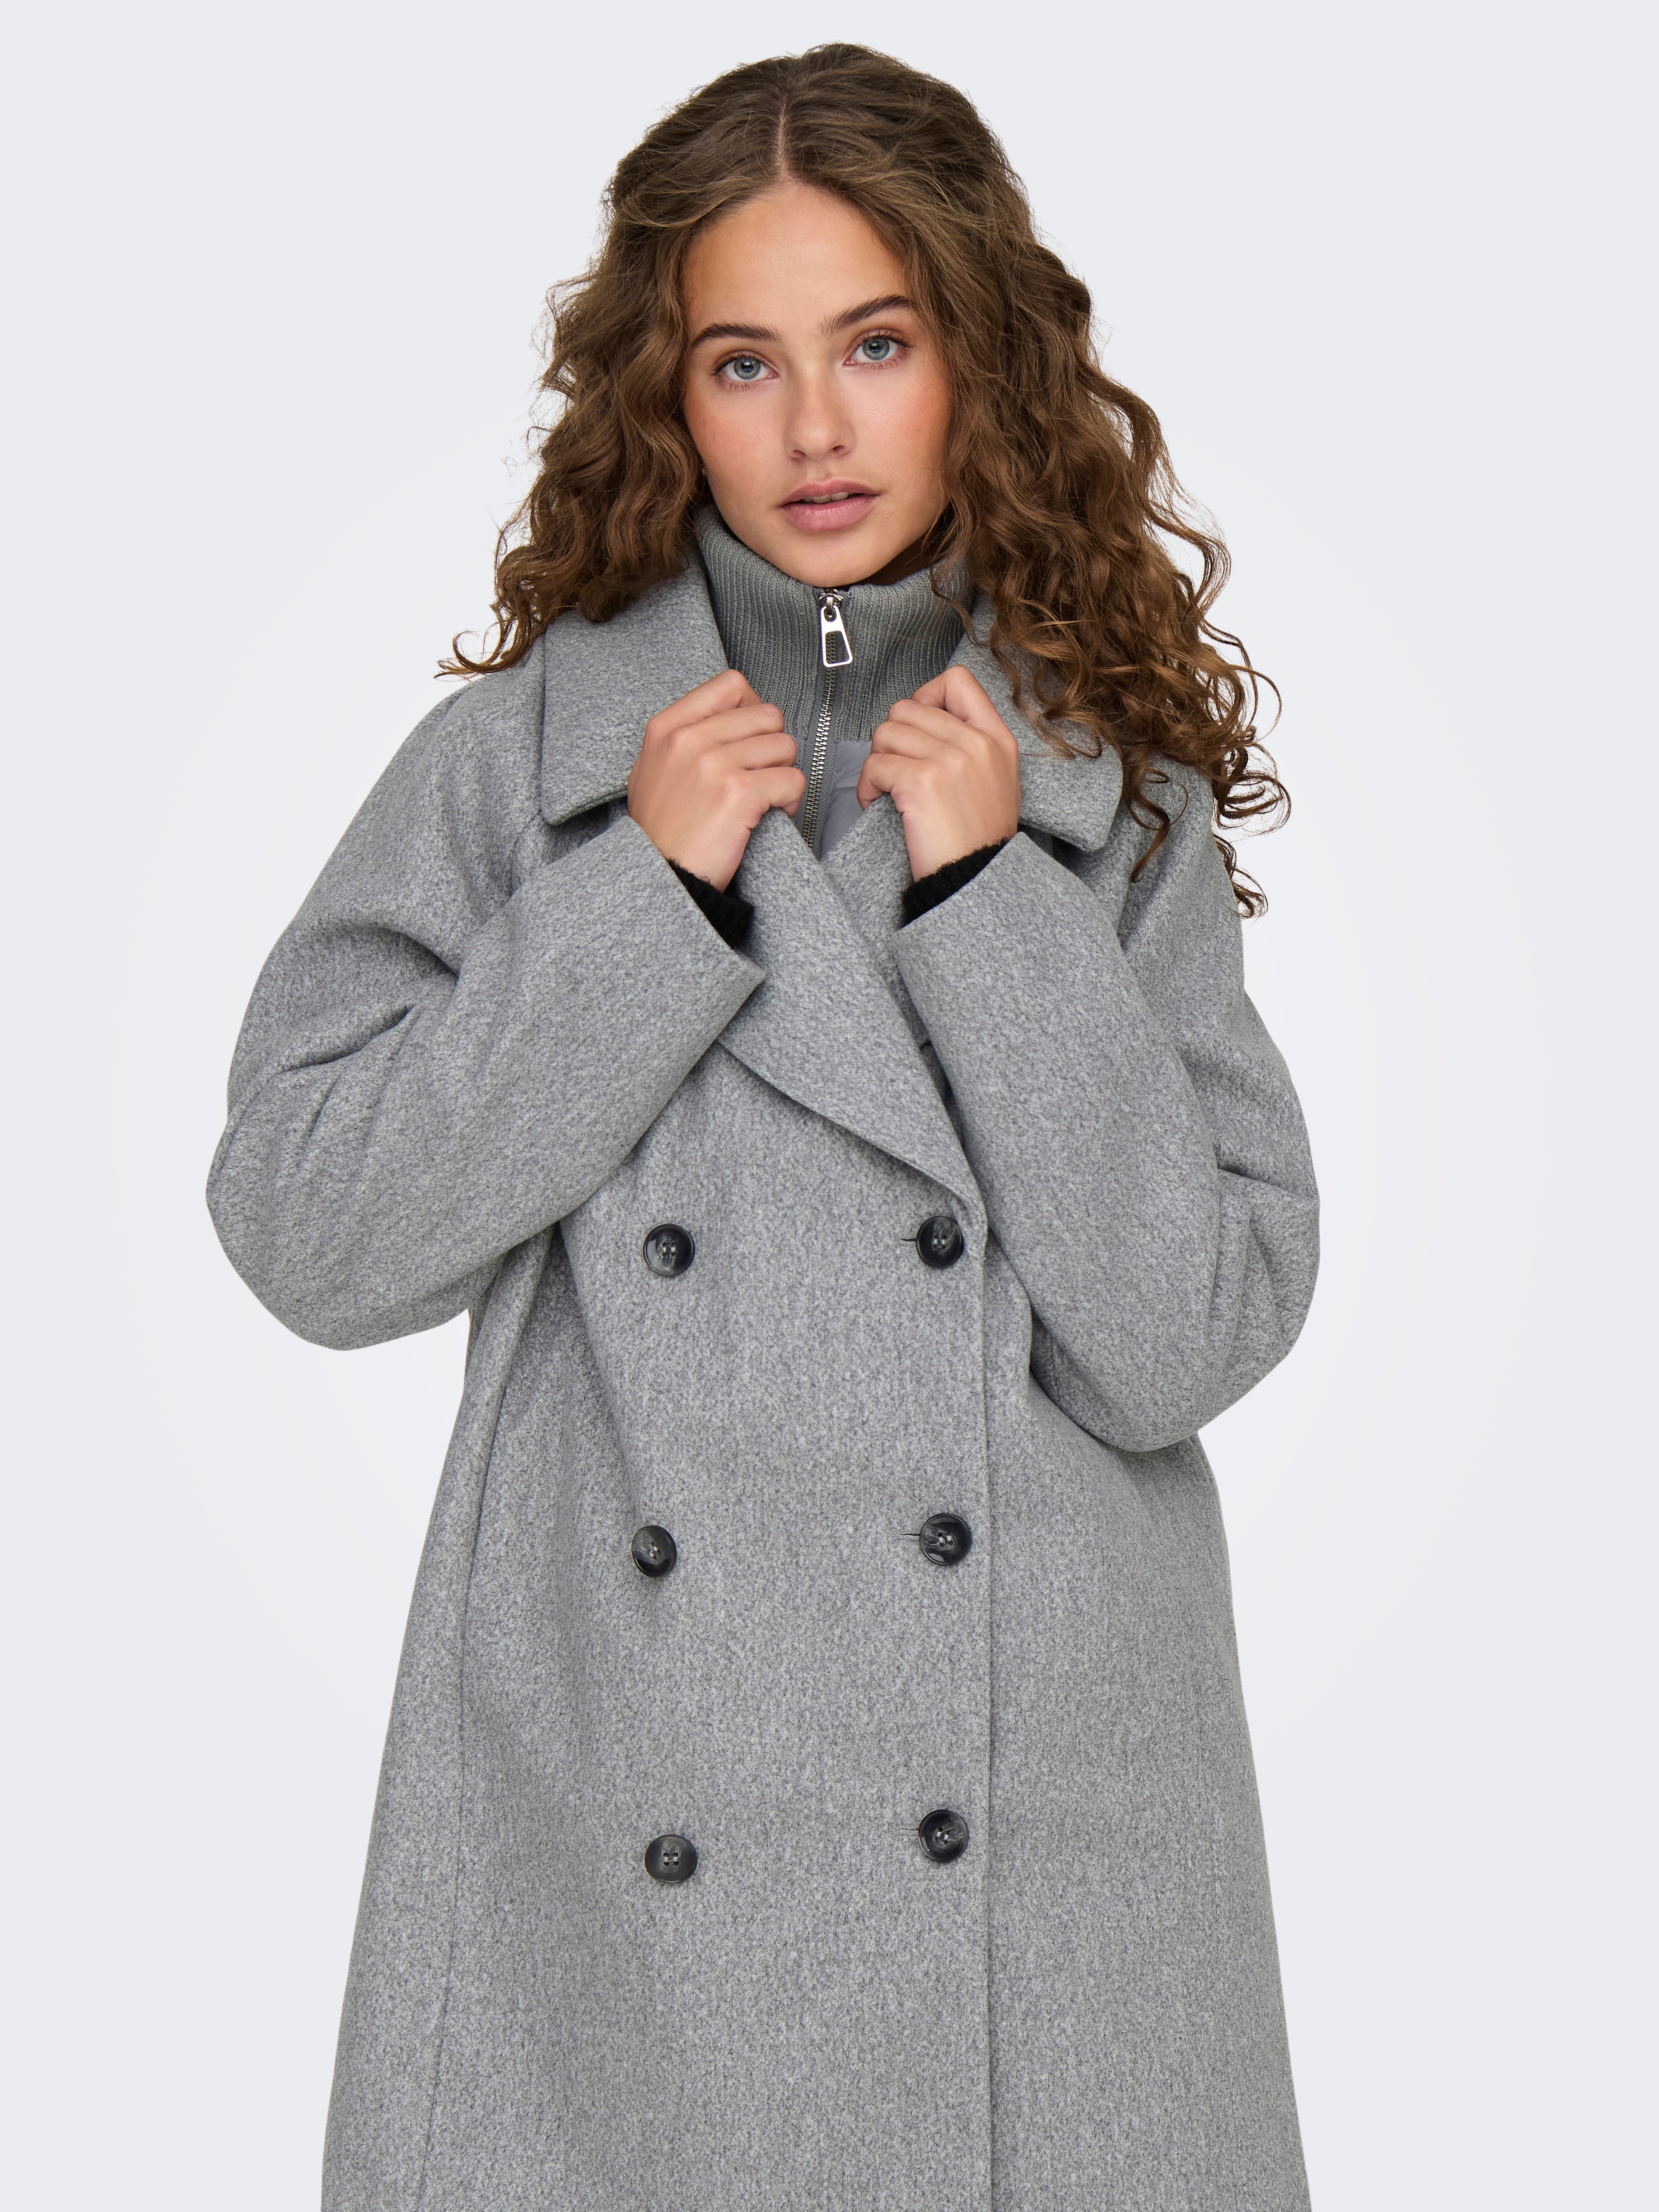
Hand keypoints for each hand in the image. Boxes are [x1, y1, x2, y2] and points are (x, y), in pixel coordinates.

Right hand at [627, 670, 804, 890]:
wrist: (663, 878)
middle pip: (767, 715)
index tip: (750, 736)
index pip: (731, 685)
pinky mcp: (740, 794)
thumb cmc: (660, 832)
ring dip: (783, 773)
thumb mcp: (652, 770)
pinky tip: (771, 813)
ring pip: (784, 746)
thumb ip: (682, 737)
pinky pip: (792, 780)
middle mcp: (690, 740)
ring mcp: (714, 765)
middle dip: (772, 746)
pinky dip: (790, 800)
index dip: (752, 709)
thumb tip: (723, 717)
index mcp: (668, 728)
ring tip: (764, 797)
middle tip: (761, 773)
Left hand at [855, 667, 1021, 880]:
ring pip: (886, 732)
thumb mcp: (996, 781)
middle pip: (908, 707)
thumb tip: (929, 721)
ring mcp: (949, 760)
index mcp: (996, 738)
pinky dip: (867, 786)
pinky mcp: (921, 782)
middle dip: (892, 737)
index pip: (957, 681)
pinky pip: (875, 765)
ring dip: (876, 761)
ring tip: (886, 788)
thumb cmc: (978, 840)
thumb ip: (971, 745)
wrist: (975, 881)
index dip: (926, 695)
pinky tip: (878, 803)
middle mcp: (976, 743)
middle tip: (894, 767)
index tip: (917, 726)